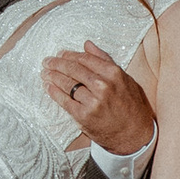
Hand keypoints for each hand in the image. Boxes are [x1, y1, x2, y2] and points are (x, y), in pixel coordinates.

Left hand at [40, 41, 155, 153]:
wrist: (135, 134)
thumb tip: (87, 44)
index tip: (61, 54)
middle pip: (73, 70)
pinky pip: (65, 101)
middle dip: (57, 64)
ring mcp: (93, 102)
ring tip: (45, 73)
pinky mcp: (84, 116)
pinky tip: (48, 87)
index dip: (70, 55)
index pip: (85, 58)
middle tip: (47, 61)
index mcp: (113, 73)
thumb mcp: (124, 78)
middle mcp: (103, 86)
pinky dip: (54, 93)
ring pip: (67, 84)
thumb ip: (105, 60)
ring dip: (52, 77)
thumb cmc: (130, 105)